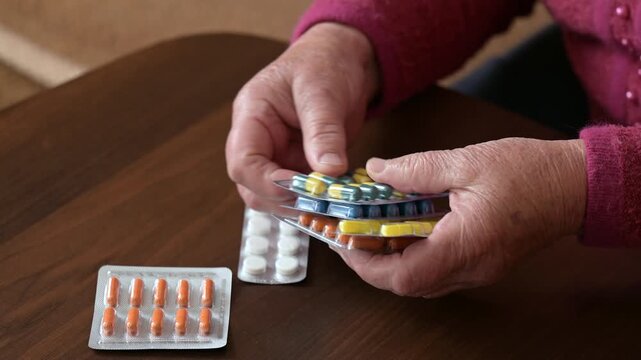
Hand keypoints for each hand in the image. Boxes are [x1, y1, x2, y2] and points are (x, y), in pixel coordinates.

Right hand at [226, 23, 378, 210]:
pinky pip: (299, 193)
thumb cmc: (324, 63)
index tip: (300, 188)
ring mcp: (277, 156)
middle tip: (319, 202)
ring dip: (300, 204)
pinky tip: (335, 202)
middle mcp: (258, 141)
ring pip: (274, 196)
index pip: (242, 162)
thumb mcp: (324, 93)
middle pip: (252, 186)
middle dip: (283, 199)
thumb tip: (328, 172)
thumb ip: (323, 132)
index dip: (266, 182)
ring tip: (330, 203)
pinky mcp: (298, 165)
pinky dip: (315, 201)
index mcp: (252, 116)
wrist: (342, 59)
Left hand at [336, 138, 586, 297]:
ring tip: (372, 232)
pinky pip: (440, 271)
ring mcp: (480, 270)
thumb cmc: (529, 172)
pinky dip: (414, 256)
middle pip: (408, 284)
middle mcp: (472, 267)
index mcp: (466, 244)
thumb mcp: (466, 161)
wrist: (575, 185)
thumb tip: (378, 171)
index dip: (365, 265)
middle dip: (372, 263)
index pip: (403, 277)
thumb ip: (416, 169)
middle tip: (352, 235)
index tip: (345, 243)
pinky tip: (404, 230)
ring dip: (392, 261)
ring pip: (423, 281)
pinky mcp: (484, 264)